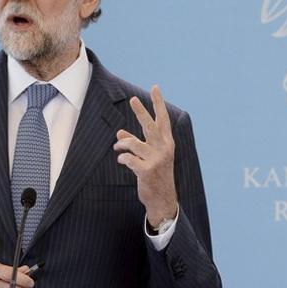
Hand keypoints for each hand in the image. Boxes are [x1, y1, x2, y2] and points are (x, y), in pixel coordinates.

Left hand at [114, 84, 177, 224]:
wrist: (162, 199)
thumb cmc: (156, 176)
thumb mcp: (149, 157)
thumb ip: (136, 143)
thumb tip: (120, 133)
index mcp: (167, 144)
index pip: (163, 119)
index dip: (159, 103)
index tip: (155, 88)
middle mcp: (164, 149)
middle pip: (150, 125)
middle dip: (141, 111)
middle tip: (133, 99)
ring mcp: (156, 159)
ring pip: (133, 143)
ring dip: (122, 144)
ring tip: (118, 147)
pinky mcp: (146, 170)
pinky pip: (127, 158)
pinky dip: (122, 158)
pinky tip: (122, 161)